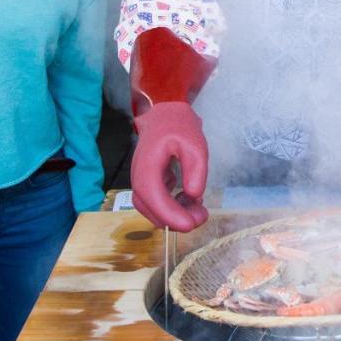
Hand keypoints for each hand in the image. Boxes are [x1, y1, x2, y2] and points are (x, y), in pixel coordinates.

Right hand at [130, 100, 209, 231]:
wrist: (165, 116)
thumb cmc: (179, 127)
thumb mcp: (195, 144)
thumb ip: (195, 169)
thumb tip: (194, 195)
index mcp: (147, 164)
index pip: (152, 195)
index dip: (169, 214)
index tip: (189, 225)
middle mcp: (139, 176)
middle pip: (149, 207)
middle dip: (174, 219)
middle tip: (201, 217)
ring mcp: (142, 181)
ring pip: (152, 208)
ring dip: (174, 216)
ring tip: (199, 212)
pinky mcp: (149, 184)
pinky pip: (157, 202)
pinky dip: (173, 208)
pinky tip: (191, 202)